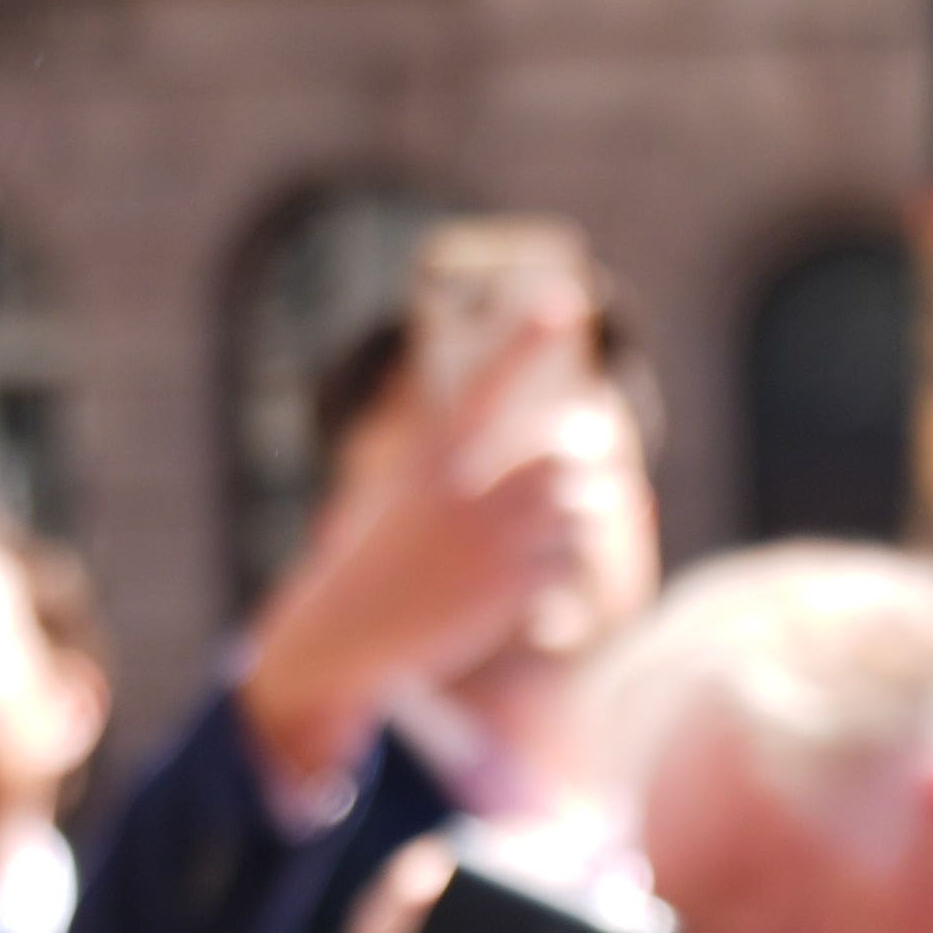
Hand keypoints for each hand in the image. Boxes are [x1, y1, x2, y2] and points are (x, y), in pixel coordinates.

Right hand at [234, 305, 618, 790]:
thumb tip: (587, 462)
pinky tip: (523, 593)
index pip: (489, 383)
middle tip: (581, 471)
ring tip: (529, 547)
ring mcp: (493, 536)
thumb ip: (479, 469)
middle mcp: (467, 485)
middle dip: (586, 463)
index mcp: (433, 452)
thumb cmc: (379, 558)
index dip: (525, 340)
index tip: (562, 299)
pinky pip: (573, 566)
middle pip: (572, 450)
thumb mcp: (410, 495)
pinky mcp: (512, 587)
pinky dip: (562, 578)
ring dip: (574, 526)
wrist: (344, 634)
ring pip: (582, 510)